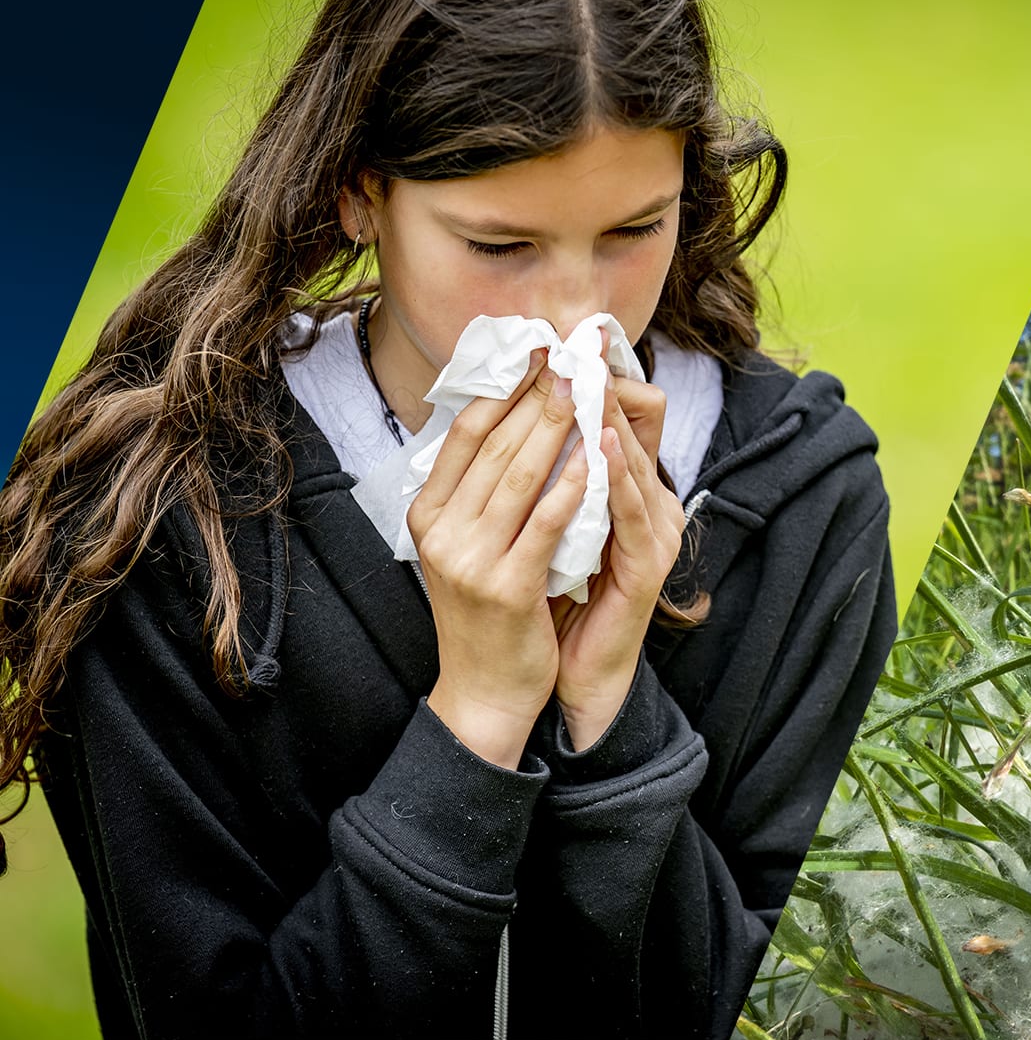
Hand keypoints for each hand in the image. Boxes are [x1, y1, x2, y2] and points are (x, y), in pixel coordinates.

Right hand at [408, 349, 588, 767]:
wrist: (487, 689)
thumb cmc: (488, 610)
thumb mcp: (469, 542)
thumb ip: (482, 489)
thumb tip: (512, 417)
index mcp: (427, 511)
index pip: (466, 432)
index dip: (504, 386)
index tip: (538, 349)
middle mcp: (440, 531)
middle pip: (495, 444)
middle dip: (538, 395)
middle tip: (571, 354)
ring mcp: (469, 559)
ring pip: (520, 476)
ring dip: (556, 427)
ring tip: (585, 387)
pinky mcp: (506, 587)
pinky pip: (545, 524)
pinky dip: (572, 486)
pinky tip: (594, 457)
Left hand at [548, 374, 683, 749]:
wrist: (571, 675)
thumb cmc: (556, 601)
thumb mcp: (544, 527)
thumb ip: (544, 479)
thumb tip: (506, 424)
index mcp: (625, 491)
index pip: (620, 418)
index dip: (594, 379)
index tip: (557, 342)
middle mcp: (647, 504)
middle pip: (631, 429)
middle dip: (597, 384)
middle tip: (572, 342)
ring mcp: (653, 534)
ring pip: (632, 462)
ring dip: (609, 416)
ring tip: (584, 377)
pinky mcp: (649, 565)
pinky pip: (631, 511)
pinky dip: (616, 474)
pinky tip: (598, 444)